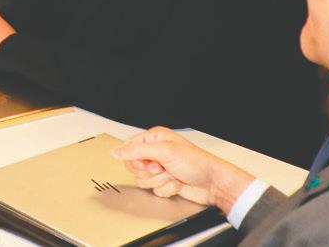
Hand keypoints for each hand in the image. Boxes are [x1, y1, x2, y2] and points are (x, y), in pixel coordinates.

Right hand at [112, 127, 254, 209]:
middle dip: (150, 171)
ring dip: (160, 180)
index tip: (146, 161)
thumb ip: (137, 151)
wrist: (213, 184)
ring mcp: (160, 169)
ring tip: (173, 174)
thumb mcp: (165, 152)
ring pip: (143, 180)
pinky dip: (166, 188)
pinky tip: (177, 182)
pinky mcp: (164, 183)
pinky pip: (154, 190)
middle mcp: (156, 153)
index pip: (129, 148)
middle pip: (134, 166)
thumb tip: (116, 151)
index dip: (134, 158)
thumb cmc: (197, 163)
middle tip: (162, 167)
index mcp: (155, 139)